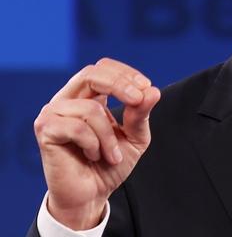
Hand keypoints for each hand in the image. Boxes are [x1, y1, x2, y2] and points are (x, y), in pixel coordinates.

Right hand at [33, 58, 160, 229]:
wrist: (92, 195)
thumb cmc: (111, 164)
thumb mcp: (135, 137)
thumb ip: (141, 114)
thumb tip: (153, 91)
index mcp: (89, 95)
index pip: (104, 68)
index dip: (126, 73)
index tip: (145, 88)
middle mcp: (68, 99)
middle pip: (91, 73)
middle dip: (119, 84)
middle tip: (137, 100)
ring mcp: (53, 113)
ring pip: (90, 108)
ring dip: (109, 135)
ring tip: (112, 154)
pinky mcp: (45, 130)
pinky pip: (77, 127)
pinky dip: (93, 144)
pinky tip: (92, 156)